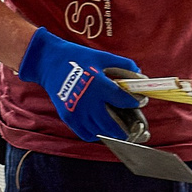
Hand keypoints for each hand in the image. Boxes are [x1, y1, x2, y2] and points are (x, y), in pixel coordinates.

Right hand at [18, 27, 143, 143]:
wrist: (50, 63)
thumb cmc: (79, 58)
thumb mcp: (103, 57)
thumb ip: (125, 66)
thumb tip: (142, 77)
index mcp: (98, 85)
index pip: (124, 100)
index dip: (136, 102)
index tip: (141, 101)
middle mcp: (87, 102)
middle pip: (113, 126)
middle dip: (127, 128)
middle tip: (135, 127)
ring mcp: (76, 112)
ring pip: (101, 132)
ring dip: (113, 132)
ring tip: (120, 128)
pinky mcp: (68, 118)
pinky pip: (86, 134)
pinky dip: (97, 133)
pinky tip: (102, 126)